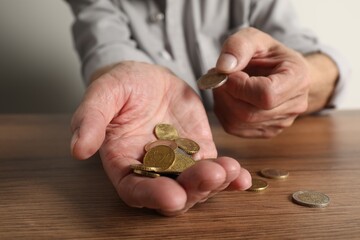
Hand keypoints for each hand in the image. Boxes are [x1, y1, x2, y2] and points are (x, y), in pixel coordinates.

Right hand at [70, 61, 250, 215]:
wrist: (148, 77)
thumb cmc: (121, 86)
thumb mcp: (103, 94)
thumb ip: (90, 119)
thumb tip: (78, 148)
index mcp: (124, 162)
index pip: (135, 189)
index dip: (151, 196)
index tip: (171, 197)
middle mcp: (153, 170)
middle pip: (173, 192)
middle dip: (193, 190)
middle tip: (211, 176)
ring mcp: (179, 162)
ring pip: (198, 184)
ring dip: (216, 182)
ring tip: (231, 170)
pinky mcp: (200, 151)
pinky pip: (216, 168)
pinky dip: (230, 176)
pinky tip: (242, 176)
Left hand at [214, 27, 309, 137]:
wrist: (280, 71)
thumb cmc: (269, 54)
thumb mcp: (255, 38)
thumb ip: (239, 46)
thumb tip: (223, 68)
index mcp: (298, 79)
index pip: (265, 95)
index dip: (239, 85)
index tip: (228, 72)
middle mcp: (294, 106)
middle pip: (248, 113)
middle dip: (225, 94)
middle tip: (218, 77)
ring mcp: (281, 123)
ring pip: (238, 123)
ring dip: (222, 102)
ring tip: (223, 84)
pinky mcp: (266, 131)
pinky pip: (235, 128)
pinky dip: (224, 112)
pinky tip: (228, 97)